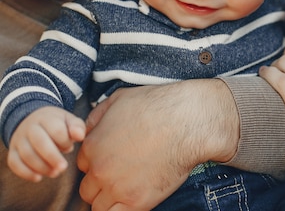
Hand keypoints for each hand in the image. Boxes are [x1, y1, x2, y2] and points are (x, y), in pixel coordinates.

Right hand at [8, 106, 84, 181]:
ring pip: (27, 154)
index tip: (70, 148)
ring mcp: (19, 139)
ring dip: (41, 167)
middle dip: (52, 157)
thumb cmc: (57, 124)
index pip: (56, 130)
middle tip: (63, 168)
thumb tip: (79, 136)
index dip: (64, 142)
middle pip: (40, 142)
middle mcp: (30, 127)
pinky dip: (25, 173)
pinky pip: (14, 163)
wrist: (33, 120)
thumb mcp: (68, 121)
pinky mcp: (12, 151)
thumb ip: (77, 127)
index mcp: (47, 118)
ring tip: (55, 173)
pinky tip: (38, 178)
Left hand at [77, 79, 238, 210]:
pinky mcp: (137, 202)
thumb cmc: (158, 106)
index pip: (83, 165)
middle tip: (122, 174)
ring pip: (99, 206)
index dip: (98, 162)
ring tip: (129, 188)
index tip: (113, 160)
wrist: (188, 123)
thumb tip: (87, 129)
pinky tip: (134, 199)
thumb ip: (97, 115)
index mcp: (93, 146)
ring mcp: (117, 188)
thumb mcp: (120, 98)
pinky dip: (121, 210)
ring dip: (110, 199)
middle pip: (88, 188)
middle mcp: (100, 170)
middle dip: (101, 183)